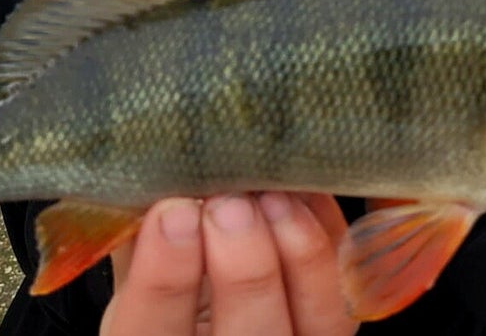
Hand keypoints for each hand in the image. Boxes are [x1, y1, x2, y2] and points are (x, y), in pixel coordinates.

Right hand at [101, 193, 357, 335]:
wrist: (224, 302)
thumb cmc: (170, 278)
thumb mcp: (136, 265)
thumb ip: (135, 231)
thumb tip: (142, 167)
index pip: (153, 331)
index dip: (164, 276)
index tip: (171, 213)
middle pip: (248, 332)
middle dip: (244, 263)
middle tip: (230, 202)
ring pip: (317, 316)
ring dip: (298, 248)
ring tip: (274, 194)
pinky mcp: (335, 324)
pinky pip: (351, 284)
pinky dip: (330, 234)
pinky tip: (303, 192)